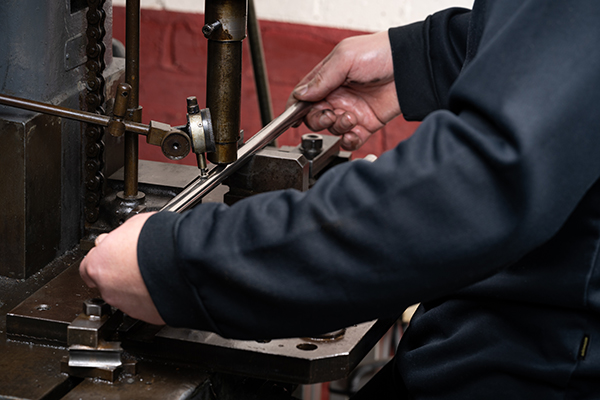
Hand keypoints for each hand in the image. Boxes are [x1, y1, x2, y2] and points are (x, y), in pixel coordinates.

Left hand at [79, 212, 165, 324]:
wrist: (182, 261)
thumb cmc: (158, 241)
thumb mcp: (133, 225)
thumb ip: (121, 237)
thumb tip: (124, 238)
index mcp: (99, 265)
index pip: (88, 267)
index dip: (102, 260)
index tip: (112, 255)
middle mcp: (108, 288)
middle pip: (108, 282)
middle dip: (121, 273)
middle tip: (137, 262)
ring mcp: (126, 304)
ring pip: (126, 295)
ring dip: (136, 285)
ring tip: (154, 271)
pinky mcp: (146, 314)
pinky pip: (145, 304)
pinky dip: (151, 296)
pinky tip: (162, 282)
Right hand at [288, 31, 400, 150]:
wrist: (411, 65)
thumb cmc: (380, 53)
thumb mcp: (345, 59)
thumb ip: (321, 78)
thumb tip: (301, 95)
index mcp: (327, 79)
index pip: (302, 97)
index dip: (295, 109)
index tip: (294, 118)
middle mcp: (337, 96)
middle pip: (314, 118)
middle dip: (318, 121)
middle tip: (330, 115)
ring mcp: (351, 110)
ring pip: (332, 130)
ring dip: (337, 127)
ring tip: (350, 118)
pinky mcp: (366, 124)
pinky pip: (350, 139)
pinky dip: (349, 140)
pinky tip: (354, 133)